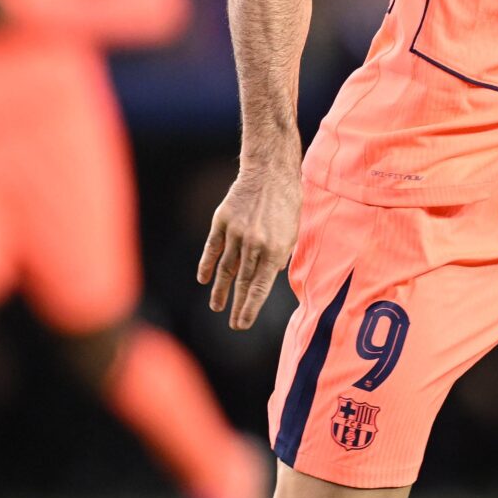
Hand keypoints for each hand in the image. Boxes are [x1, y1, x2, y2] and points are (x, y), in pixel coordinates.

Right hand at [198, 158, 303, 329]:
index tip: (242, 323)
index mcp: (275, 249)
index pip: (260, 286)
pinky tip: (204, 279)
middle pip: (241, 282)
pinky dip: (207, 264)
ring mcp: (236, 232)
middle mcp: (254, 244)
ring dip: (220, 290)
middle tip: (234, 325)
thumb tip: (268, 276)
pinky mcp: (222, 221)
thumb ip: (280, 256)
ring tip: (217, 307)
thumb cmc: (287, 203)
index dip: (250, 307)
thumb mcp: (293, 232)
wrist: (270, 172)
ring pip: (225, 268)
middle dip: (237, 306)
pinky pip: (212, 248)